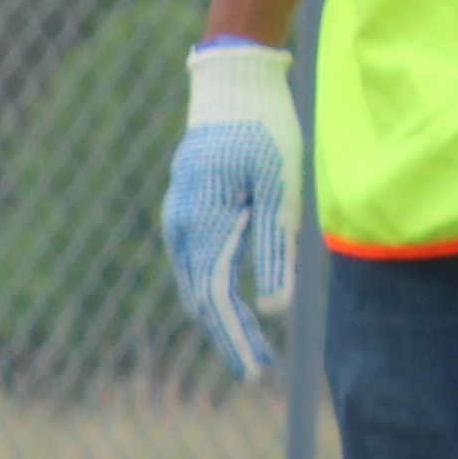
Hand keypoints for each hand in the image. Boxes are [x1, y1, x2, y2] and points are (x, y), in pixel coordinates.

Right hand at [163, 38, 300, 380]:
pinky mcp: (183, 209)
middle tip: (256, 369)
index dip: (237, 339)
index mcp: (204, 226)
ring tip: (246, 341)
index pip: (219, 300)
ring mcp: (177, 219)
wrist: (231, 86)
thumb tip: (274, 308)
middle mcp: (181, 229)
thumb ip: (274, 248)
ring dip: (218, 314)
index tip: (256, 372)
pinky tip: (229, 297)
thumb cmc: (264, 131)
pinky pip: (193, 262)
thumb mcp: (280, 189)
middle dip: (228, 335)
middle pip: (202, 299)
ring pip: (194, 284)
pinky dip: (210, 287)